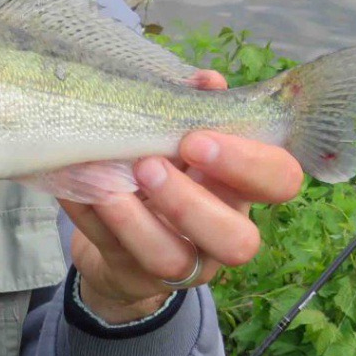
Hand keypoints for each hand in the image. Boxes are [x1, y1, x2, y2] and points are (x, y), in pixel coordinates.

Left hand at [61, 70, 303, 323]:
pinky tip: (75, 186)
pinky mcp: (133, 276)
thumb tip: (207, 80)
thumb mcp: (179, 138)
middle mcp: (220, 233)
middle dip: (190, 203)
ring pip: (173, 260)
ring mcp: (179, 264)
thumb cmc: (161, 169)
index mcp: (240, 190)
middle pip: (239, 241)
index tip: (196, 139)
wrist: (118, 229)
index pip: (279, 181)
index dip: (246, 163)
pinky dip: (90, 216)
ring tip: (108, 186)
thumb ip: (194, 109)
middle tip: (148, 166)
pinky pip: (113, 253)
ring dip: (137, 220)